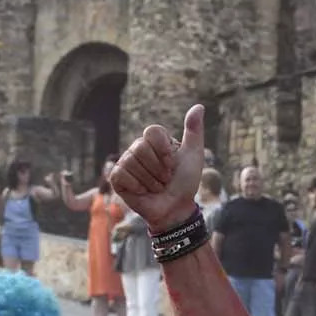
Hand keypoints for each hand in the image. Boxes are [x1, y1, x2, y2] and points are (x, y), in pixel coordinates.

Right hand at [110, 107, 204, 232]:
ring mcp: (125, 162)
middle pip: (140, 147)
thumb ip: (194, 131)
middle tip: (165, 179)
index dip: (163, 150)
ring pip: (132, 162)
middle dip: (158, 168)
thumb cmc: (185, 183)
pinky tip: (143, 192)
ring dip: (150, 181)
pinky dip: (137, 186)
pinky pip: (121, 175)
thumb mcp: (194, 155)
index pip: (151, 132)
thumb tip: (199, 106)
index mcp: (154, 140)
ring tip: (156, 187)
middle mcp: (137, 148)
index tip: (172, 164)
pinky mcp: (117, 178)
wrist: (176, 208)